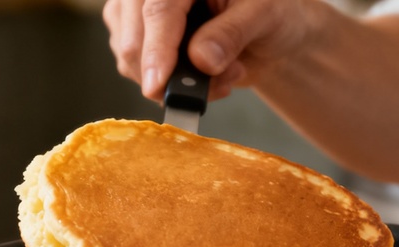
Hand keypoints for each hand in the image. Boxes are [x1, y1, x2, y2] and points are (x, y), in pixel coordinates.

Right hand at [102, 0, 318, 101]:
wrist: (265, 27)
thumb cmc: (267, 10)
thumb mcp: (264, 14)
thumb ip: (232, 34)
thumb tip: (202, 61)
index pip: (158, 9)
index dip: (157, 49)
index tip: (158, 85)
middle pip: (134, 38)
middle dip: (172, 74)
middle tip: (222, 81)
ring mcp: (136, 12)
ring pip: (131, 60)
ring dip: (174, 83)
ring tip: (222, 74)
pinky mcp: (135, 36)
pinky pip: (136, 71)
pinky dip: (169, 85)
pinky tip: (204, 77)